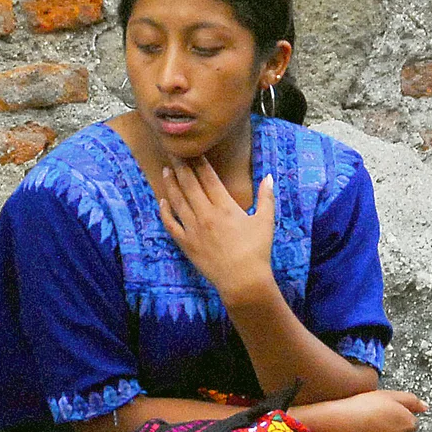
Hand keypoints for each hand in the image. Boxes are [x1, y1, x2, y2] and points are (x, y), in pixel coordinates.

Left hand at [152, 152, 275, 301]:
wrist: (243, 281)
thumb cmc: (257, 251)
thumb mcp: (266, 221)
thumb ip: (266, 197)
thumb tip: (269, 176)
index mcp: (225, 206)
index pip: (208, 177)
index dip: (199, 161)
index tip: (193, 150)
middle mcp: (206, 214)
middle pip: (189, 184)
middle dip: (181, 166)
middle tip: (173, 152)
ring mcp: (193, 229)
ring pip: (178, 201)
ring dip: (171, 184)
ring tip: (166, 170)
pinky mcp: (187, 244)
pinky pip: (171, 224)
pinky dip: (165, 212)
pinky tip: (162, 201)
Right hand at [289, 389, 426, 431]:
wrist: (339, 424)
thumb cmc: (363, 406)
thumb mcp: (389, 395)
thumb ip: (412, 401)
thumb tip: (426, 407)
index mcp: (408, 422)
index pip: (409, 421)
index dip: (395, 415)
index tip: (381, 411)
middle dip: (390, 429)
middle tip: (372, 419)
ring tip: (363, 428)